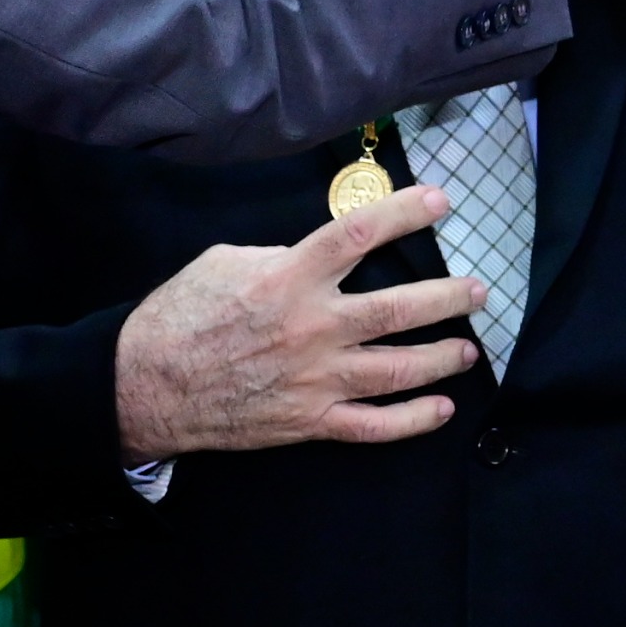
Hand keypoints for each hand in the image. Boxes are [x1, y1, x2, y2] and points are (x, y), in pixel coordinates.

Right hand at [111, 185, 482, 456]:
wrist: (147, 386)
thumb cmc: (181, 316)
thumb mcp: (224, 262)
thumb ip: (279, 255)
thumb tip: (315, 257)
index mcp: (289, 279)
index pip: (358, 235)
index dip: (404, 213)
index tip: (440, 201)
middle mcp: (313, 328)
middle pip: (398, 309)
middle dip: (448, 297)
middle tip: (479, 291)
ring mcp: (316, 380)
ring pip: (398, 369)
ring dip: (442, 358)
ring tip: (469, 349)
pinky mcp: (310, 422)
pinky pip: (374, 425)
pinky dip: (413, 421)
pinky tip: (440, 408)